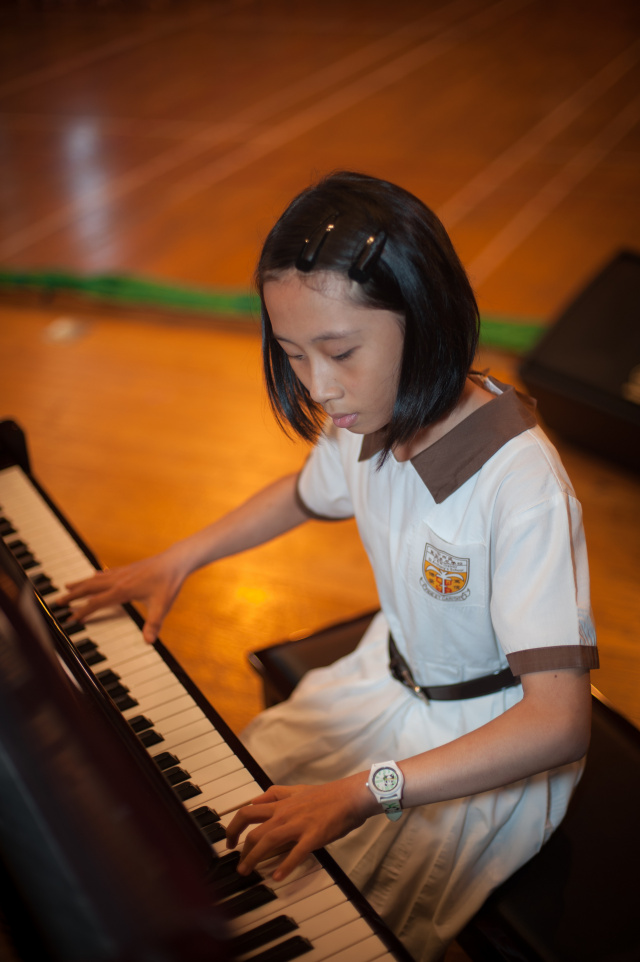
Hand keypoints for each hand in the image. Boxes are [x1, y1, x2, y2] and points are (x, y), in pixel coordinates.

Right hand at [60, 550, 184, 643]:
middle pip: (89, 588)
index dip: (83, 611)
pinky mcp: (127, 570)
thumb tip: (149, 642)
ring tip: (67, 586)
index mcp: (123, 590)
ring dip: (80, 584)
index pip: (96, 602)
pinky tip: (93, 577)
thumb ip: (154, 624)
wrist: (175, 561)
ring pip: (95, 579)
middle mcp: (118, 580)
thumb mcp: (162, 605)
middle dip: (72, 595)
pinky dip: (95, 577)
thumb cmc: (169, 581)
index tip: (71, 619)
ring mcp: (122, 573)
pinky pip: (105, 574)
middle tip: (58, 602)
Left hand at [225, 775, 374, 881]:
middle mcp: (284, 814)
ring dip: (254, 859)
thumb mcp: (296, 789)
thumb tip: (255, 800)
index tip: (230, 841)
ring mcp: (298, 825)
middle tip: (237, 863)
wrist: (349, 796)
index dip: (233, 827)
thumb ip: (275, 794)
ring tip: (247, 872)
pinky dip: (284, 867)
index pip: (247, 812)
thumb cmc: (325, 795)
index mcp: (280, 804)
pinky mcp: (313, 836)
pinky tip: (277, 878)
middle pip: (253, 830)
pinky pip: (296, 853)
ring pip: (267, 841)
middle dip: (239, 849)